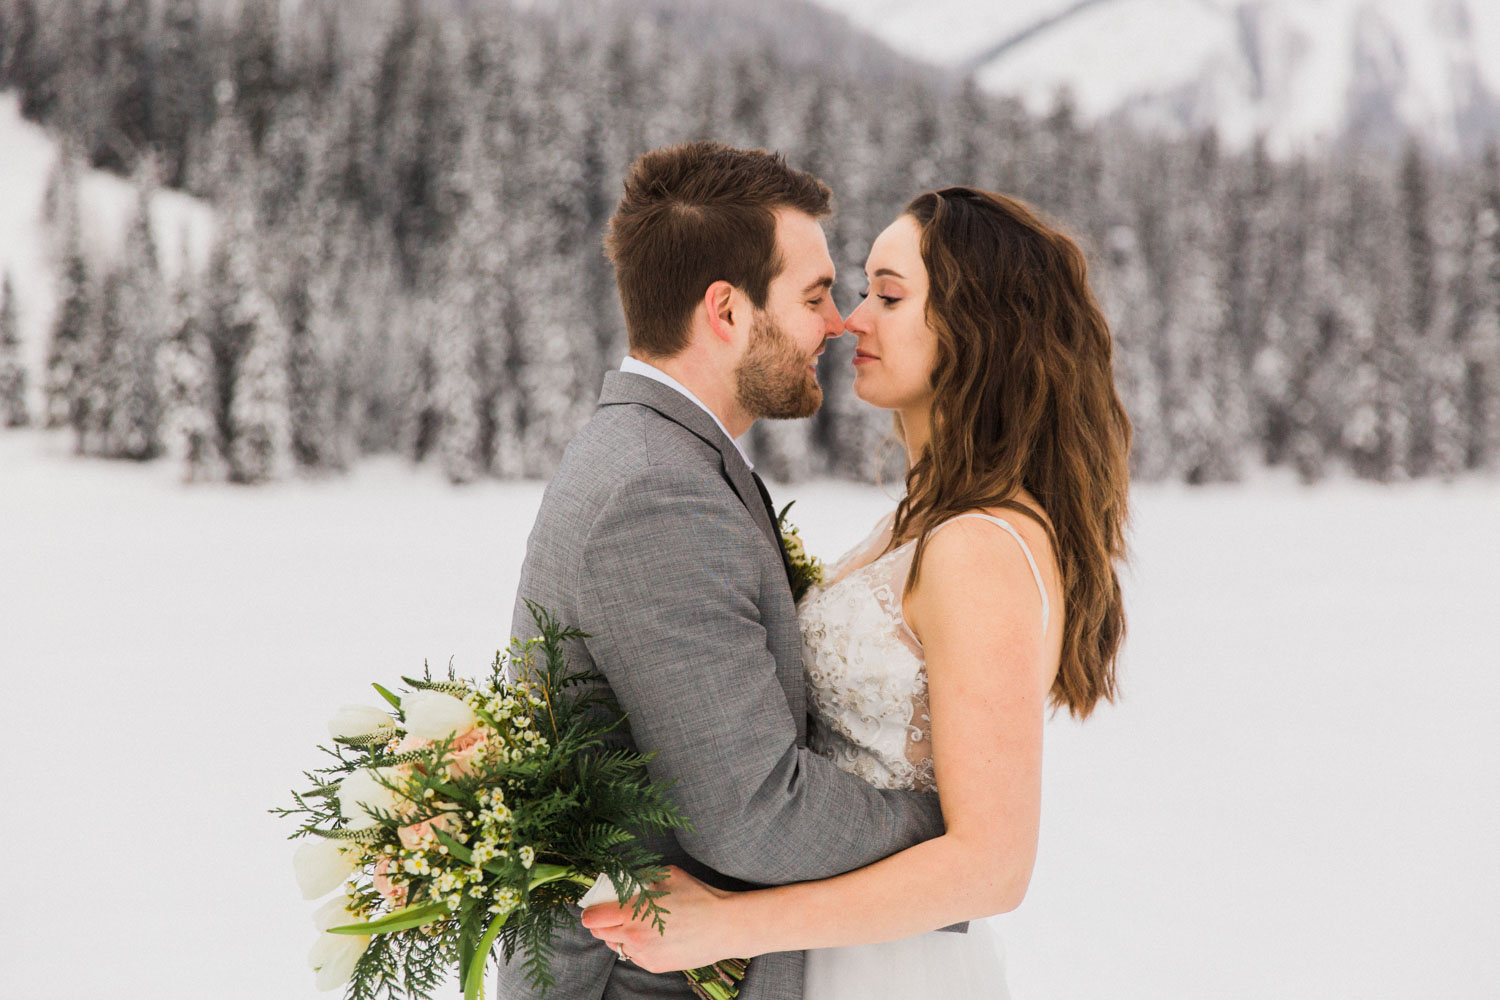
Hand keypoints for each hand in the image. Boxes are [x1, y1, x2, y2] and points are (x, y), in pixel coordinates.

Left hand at [580, 866, 739, 973]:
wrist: (725, 926)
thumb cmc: (699, 897)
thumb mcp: (669, 875)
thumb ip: (643, 877)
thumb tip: (626, 877)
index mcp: (634, 913)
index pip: (592, 918)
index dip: (591, 911)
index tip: (595, 906)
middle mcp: (634, 937)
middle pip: (600, 934)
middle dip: (602, 923)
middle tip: (614, 912)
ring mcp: (644, 955)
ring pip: (617, 946)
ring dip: (619, 935)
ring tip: (637, 923)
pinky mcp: (654, 966)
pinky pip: (634, 956)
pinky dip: (637, 946)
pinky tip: (653, 935)